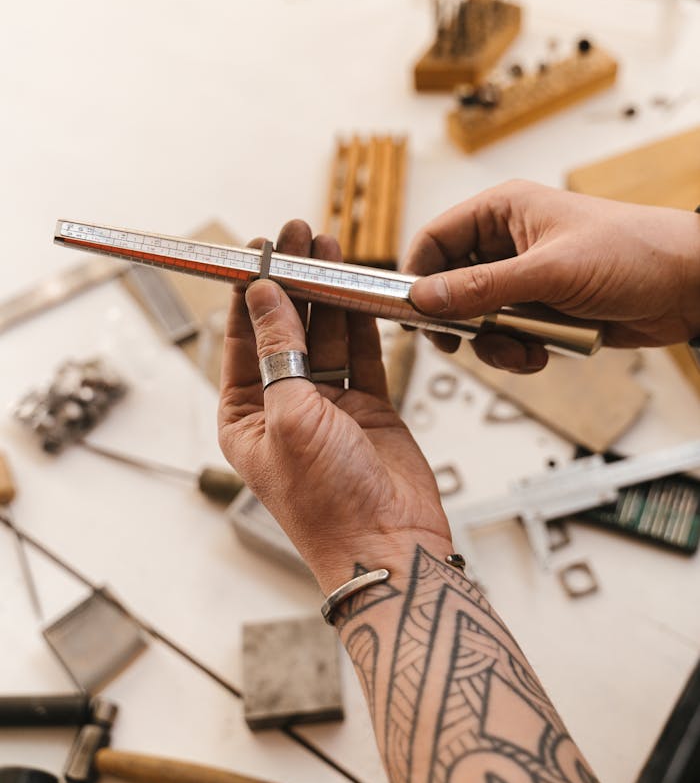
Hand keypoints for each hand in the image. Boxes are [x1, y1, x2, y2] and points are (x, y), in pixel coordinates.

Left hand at [218, 220, 451, 593]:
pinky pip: (362, 353)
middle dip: (293, 281)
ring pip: (326, 335)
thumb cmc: (328, 504)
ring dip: (328, 294)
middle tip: (301, 236)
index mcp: (246, 417)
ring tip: (330, 248)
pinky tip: (357, 289)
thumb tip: (265, 296)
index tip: (258, 251)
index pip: (242, 340)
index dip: (250, 293)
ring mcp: (329, 405)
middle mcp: (284, 407)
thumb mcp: (289, 417)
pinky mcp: (369, 406)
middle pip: (286, 329)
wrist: (389, 546)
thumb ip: (279, 351)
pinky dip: (361, 321)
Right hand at [403, 180, 699, 372]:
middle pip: (451, 285)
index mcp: (502, 212)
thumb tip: (426, 297)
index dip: (416, 276)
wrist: (689, 286)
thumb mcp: (550, 272)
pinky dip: (518, 350)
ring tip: (523, 348)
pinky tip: (544, 352)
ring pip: (477, 318)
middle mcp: (507, 242)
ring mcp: (524, 278)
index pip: (434, 240)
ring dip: (493, 342)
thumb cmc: (632, 253)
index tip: (411, 313)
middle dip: (460, 319)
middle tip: (463, 342)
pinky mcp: (542, 308)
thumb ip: (483, 287)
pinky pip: (507, 335)